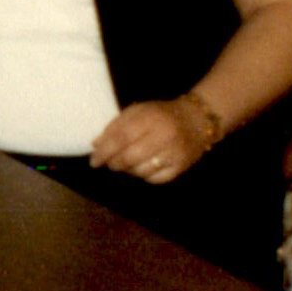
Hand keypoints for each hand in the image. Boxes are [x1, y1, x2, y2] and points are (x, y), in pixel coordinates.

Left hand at [90, 95, 220, 182]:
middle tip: (108, 163)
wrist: (197, 119)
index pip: (121, 138)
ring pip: (142, 171)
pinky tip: (143, 167)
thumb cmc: (161, 114)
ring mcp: (174, 153)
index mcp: (150, 118)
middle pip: (130, 157)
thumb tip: (96, 144)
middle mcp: (164, 136)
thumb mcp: (138, 111)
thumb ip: (116, 125)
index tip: (94, 160)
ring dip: (128, 170)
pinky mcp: (181, 167)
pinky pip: (155, 179)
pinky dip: (144, 176)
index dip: (105, 151)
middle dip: (114, 163)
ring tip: (126, 163)